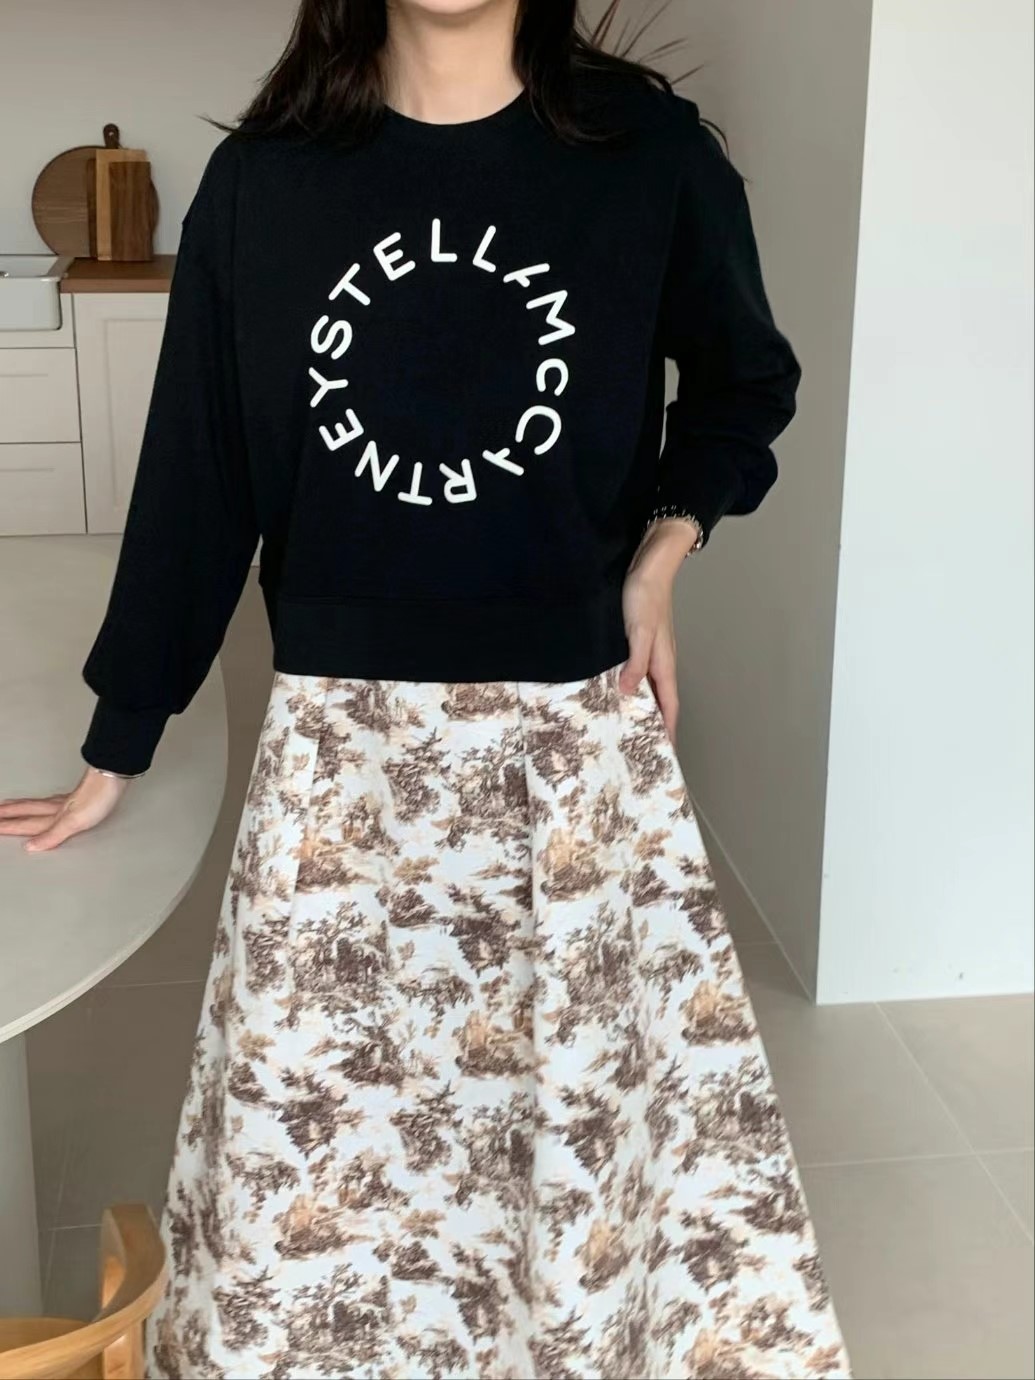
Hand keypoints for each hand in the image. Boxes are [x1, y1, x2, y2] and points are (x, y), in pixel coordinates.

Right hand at [0, 766, 130, 851]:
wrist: (113, 776)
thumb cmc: (98, 798)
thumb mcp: (74, 822)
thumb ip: (52, 835)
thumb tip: (29, 846)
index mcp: (55, 815)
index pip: (27, 822)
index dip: (10, 826)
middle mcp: (58, 807)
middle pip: (27, 810)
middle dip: (9, 813)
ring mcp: (68, 800)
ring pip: (37, 804)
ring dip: (21, 806)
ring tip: (9, 805)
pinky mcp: (79, 796)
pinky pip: (51, 800)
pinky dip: (42, 803)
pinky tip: (47, 803)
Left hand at [619, 517, 699, 741]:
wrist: (650, 565)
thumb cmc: (646, 597)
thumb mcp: (638, 631)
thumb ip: (635, 663)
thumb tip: (626, 693)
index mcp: (664, 662)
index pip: (669, 704)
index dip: (668, 728)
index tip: (664, 752)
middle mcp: (660, 661)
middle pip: (661, 699)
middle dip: (655, 723)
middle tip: (641, 746)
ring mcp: (651, 651)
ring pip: (649, 687)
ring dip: (642, 705)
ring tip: (628, 725)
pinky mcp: (640, 641)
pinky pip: (638, 672)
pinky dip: (632, 686)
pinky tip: (618, 690)